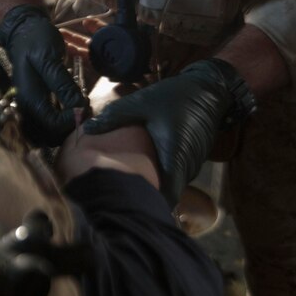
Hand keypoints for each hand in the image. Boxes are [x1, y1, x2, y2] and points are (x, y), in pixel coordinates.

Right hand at [0, 5, 87, 145]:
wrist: (24, 30)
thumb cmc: (36, 41)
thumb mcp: (50, 58)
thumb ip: (63, 83)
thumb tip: (78, 107)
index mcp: (30, 98)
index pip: (53, 125)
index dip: (73, 119)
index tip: (84, 103)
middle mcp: (27, 107)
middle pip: (51, 133)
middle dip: (71, 123)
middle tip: (84, 105)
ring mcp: (30, 106)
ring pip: (50, 129)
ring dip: (67, 121)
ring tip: (79, 103)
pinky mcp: (35, 103)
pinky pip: (49, 120)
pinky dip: (62, 116)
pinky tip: (71, 101)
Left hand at [84, 58, 255, 202]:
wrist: (208, 90)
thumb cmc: (176, 97)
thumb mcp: (142, 103)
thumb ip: (115, 117)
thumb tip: (86, 129)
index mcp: (174, 157)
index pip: (166, 196)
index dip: (147, 204)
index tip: (126, 205)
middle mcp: (186, 167)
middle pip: (166, 192)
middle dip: (145, 194)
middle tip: (118, 194)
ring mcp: (192, 164)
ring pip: (171, 182)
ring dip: (154, 182)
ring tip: (127, 181)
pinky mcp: (192, 158)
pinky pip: (175, 172)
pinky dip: (162, 172)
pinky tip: (144, 165)